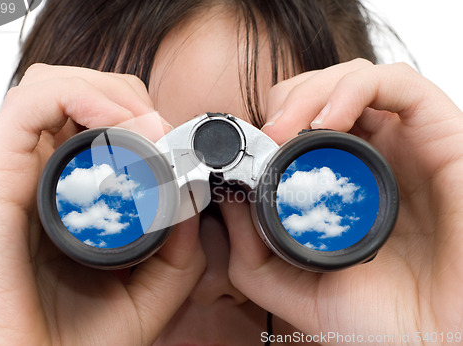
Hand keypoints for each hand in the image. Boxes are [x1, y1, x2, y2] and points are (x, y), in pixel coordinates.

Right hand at [0, 64, 204, 344]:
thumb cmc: (81, 340)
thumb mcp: (151, 292)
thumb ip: (180, 248)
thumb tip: (191, 197)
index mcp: (73, 197)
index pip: (98, 123)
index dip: (140, 115)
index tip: (174, 142)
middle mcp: (42, 179)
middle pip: (78, 95)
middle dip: (127, 98)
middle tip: (159, 132)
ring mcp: (17, 176)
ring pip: (52, 87)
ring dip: (107, 92)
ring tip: (142, 129)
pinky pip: (26, 105)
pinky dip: (77, 96)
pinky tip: (118, 125)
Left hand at [221, 59, 462, 340]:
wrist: (435, 343)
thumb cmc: (377, 320)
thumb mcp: (294, 287)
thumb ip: (252, 251)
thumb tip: (227, 199)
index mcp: (342, 183)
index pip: (300, 125)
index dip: (269, 123)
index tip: (245, 150)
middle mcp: (373, 158)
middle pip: (322, 93)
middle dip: (285, 102)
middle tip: (265, 137)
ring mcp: (406, 145)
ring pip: (354, 78)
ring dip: (310, 92)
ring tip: (285, 131)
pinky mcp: (442, 135)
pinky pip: (399, 83)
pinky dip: (354, 87)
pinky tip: (328, 121)